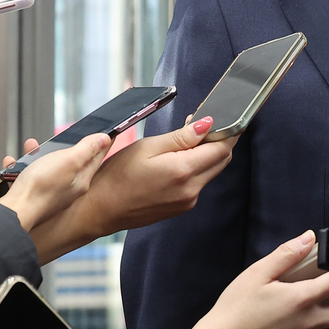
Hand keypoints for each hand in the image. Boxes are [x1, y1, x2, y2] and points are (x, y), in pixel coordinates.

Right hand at [0, 133, 110, 230]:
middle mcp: (68, 189)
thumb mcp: (69, 161)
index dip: (101, 143)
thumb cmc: (41, 187)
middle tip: (62, 137)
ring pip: (47, 168)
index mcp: (81, 180)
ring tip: (31, 146)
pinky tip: (14, 163)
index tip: (107, 135)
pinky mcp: (32, 197)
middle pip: (71, 162)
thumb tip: (104, 139)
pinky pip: (28, 178)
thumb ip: (87, 149)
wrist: (15, 212)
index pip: (96, 158)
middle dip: (64, 147)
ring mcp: (50, 194)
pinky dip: (22, 168)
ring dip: (39, 155)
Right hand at [25, 117, 235, 262]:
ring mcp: (188, 201)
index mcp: (184, 171)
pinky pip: (199, 183)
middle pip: (221, 160)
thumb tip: (208, 124)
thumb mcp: (148, 147)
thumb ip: (182, 137)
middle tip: (200, 126)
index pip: (222, 149)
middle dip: (218, 141)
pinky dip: (195, 168)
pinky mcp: (182, 207)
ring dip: (206, 155)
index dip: (228, 131)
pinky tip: (177, 160)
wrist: (100, 209)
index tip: (226, 119)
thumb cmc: (118, 175)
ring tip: (184, 142)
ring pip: (211, 172)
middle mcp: (192, 190)